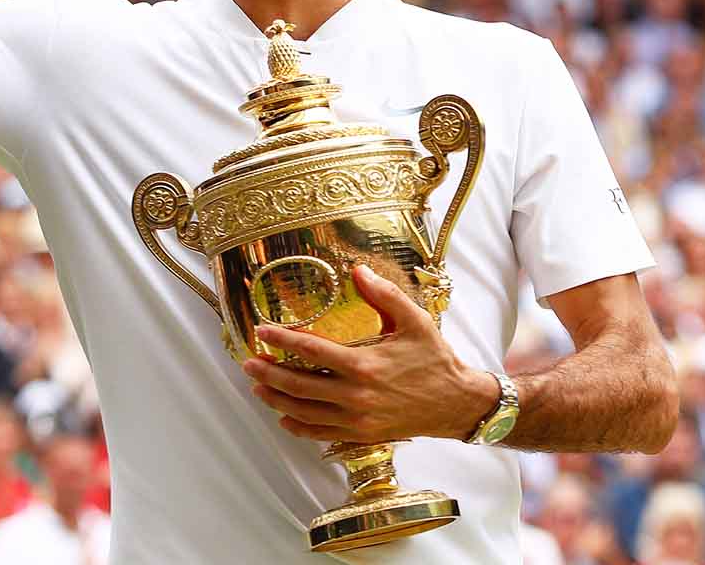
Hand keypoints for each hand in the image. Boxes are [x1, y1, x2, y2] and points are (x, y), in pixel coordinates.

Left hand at [243, 264, 498, 443]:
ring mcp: (357, 419)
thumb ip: (383, 294)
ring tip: (258, 388)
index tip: (261, 333)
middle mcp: (355, 395)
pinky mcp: (361, 435)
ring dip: (277, 401)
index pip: (310, 351)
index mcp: (364, 364)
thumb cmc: (434, 359)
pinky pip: (321, 433)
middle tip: (248, 364)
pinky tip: (284, 417)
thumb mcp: (413, 320)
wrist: (456, 402)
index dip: (281, 341)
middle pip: (298, 386)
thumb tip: (357, 270)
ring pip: (304, 413)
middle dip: (268, 375)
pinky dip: (298, 427)